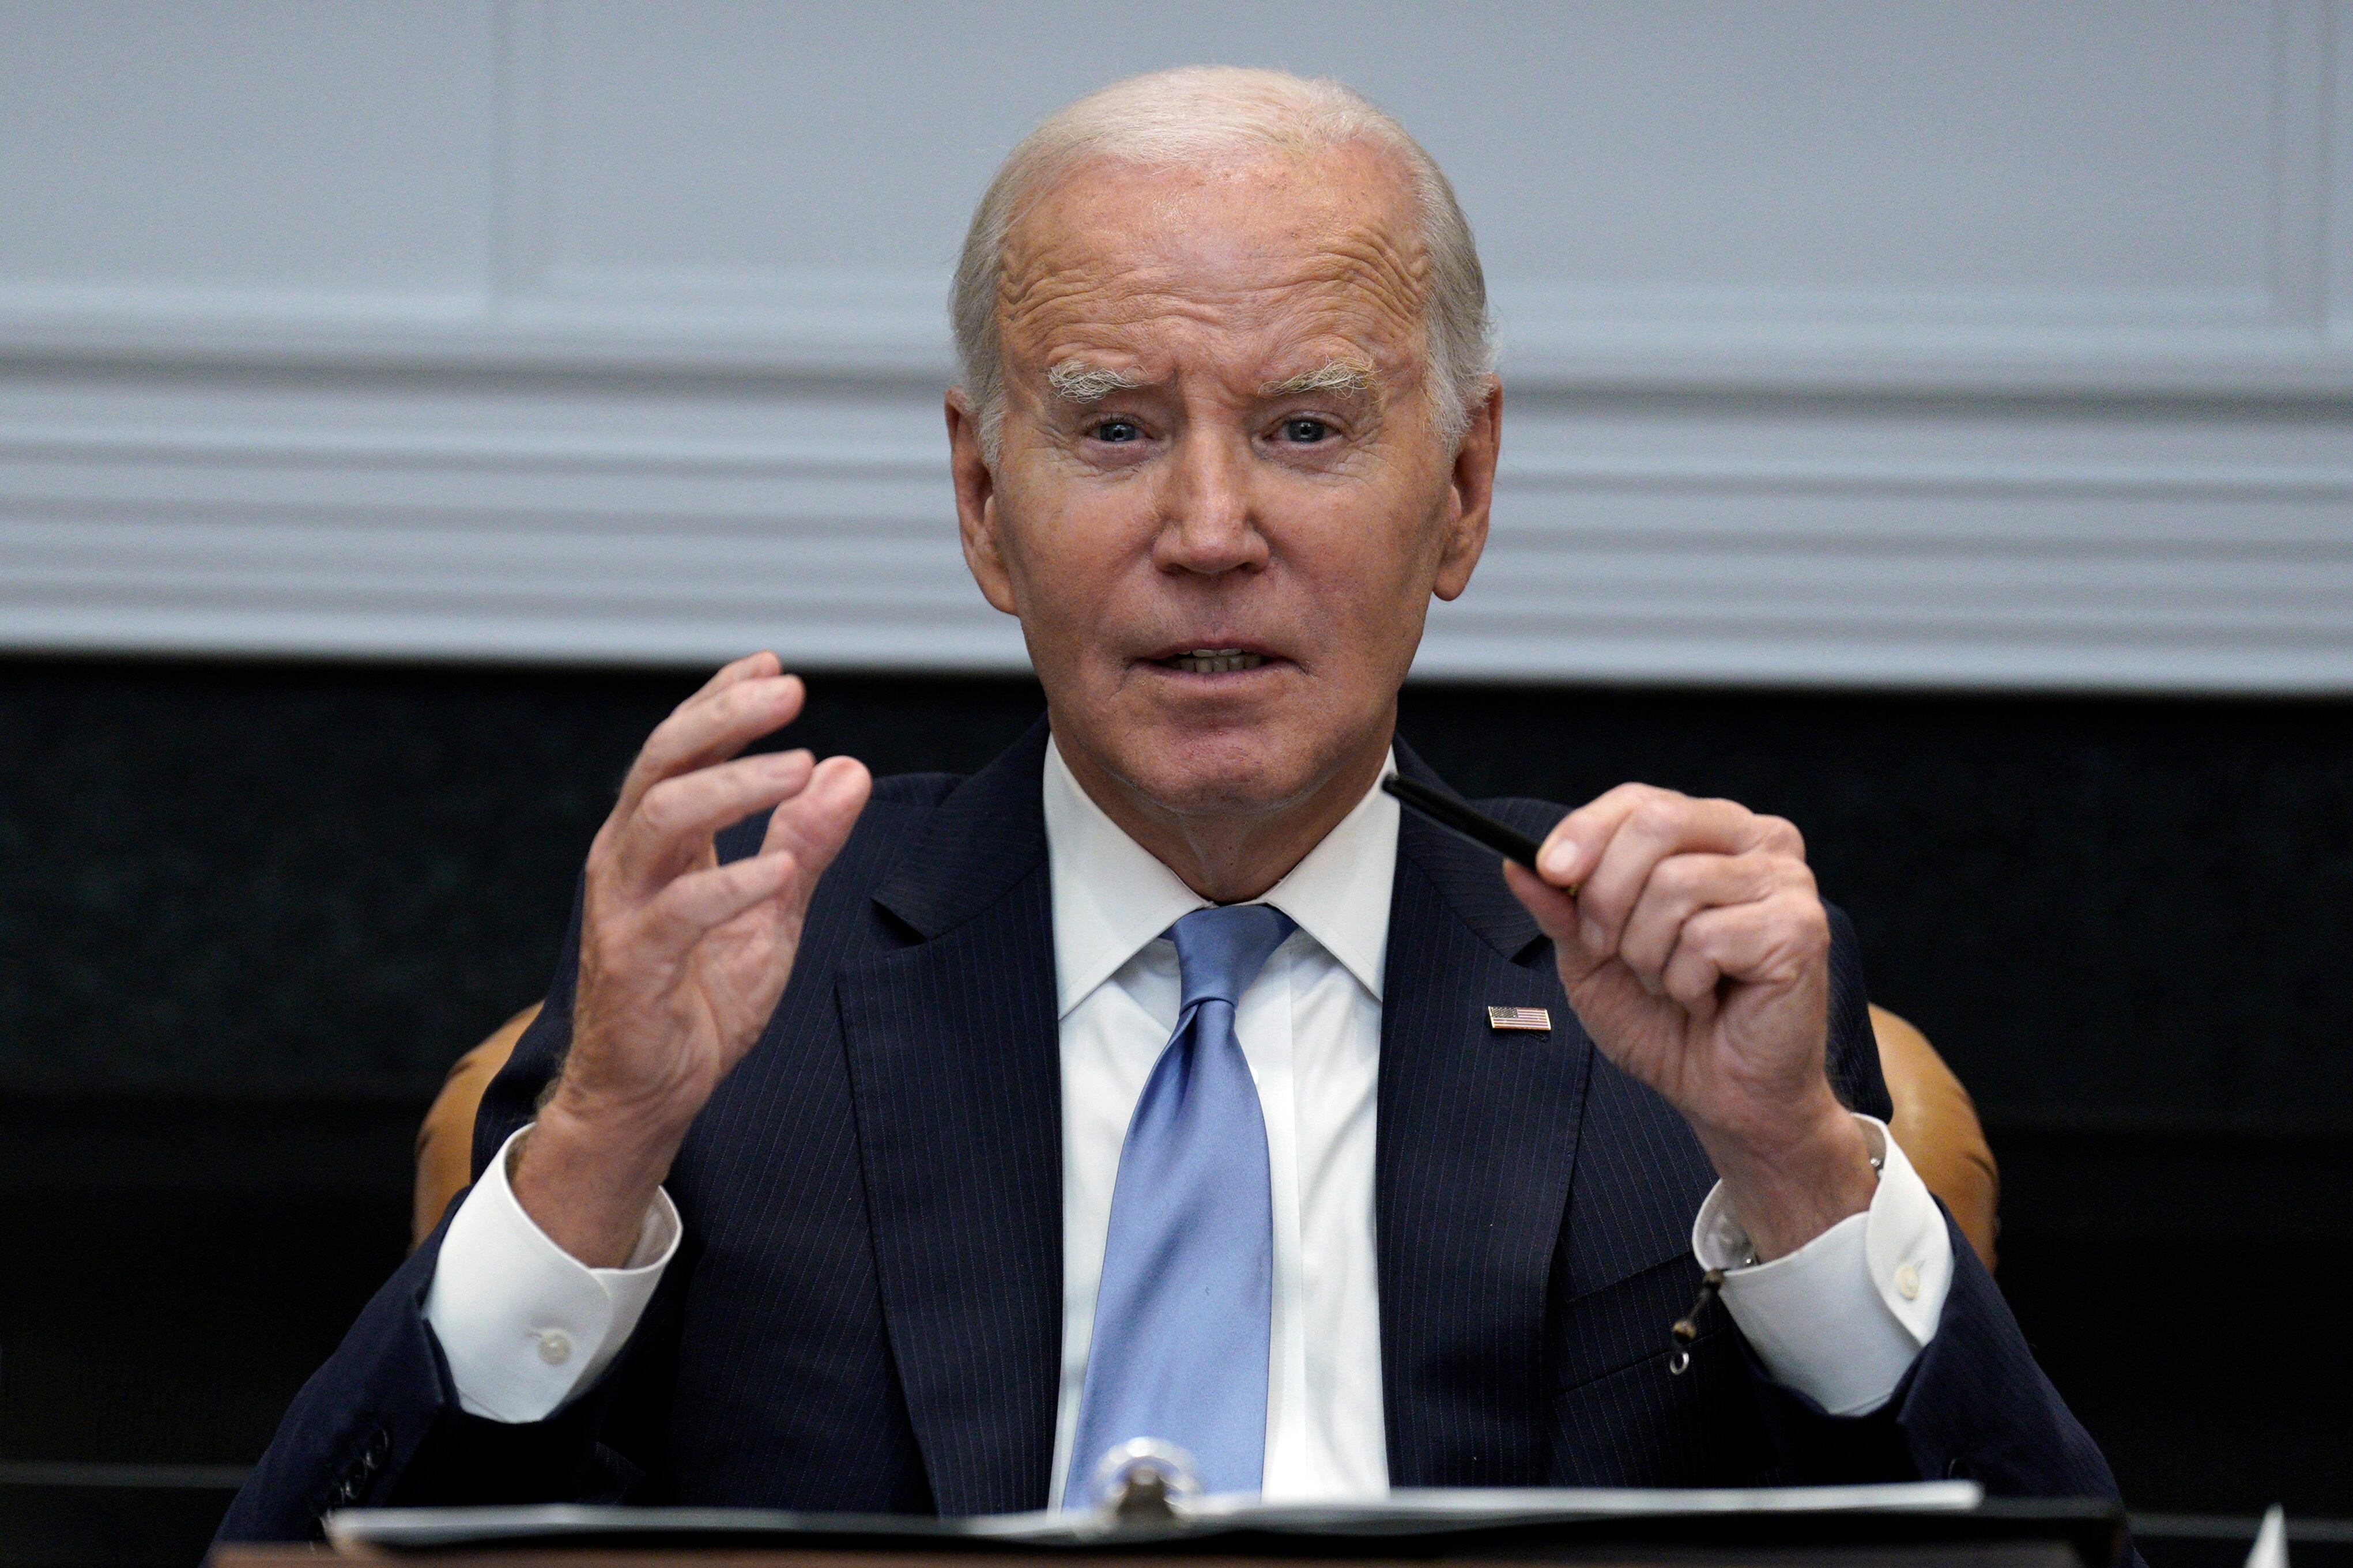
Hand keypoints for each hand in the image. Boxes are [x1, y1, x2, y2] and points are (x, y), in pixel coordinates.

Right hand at [513, 653, 871, 1264]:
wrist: (652, 1089)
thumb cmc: (701, 994)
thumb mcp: (772, 910)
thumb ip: (806, 841)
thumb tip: (849, 771)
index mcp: (656, 839)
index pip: (680, 747)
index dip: (722, 699)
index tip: (773, 664)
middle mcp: (629, 859)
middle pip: (662, 761)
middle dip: (724, 716)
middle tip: (788, 691)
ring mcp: (624, 908)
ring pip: (662, 818)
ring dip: (733, 785)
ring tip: (799, 767)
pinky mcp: (634, 963)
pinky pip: (678, 910)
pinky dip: (731, 884)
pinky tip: (779, 870)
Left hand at [1502, 784, 1873, 1259]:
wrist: (1724, 1095)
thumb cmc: (1667, 1022)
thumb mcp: (1593, 958)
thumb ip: (1562, 908)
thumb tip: (1516, 865)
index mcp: (1712, 834)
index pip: (1641, 800)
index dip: (1586, 830)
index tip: (1550, 872)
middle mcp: (1759, 842)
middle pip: (1657, 825)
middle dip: (1608, 897)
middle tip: (1608, 952)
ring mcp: (1787, 882)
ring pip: (1675, 884)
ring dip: (1648, 953)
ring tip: (1671, 985)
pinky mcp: (1801, 928)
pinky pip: (1706, 937)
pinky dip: (1686, 981)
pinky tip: (1707, 1002)